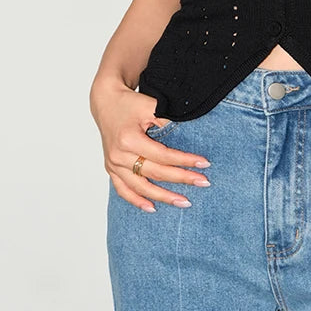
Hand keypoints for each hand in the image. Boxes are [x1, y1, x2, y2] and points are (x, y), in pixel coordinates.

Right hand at [90, 79, 212, 211]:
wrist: (106, 102)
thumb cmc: (129, 103)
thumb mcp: (151, 106)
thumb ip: (167, 122)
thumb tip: (190, 136)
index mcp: (129, 139)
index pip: (163, 155)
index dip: (185, 161)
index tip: (204, 164)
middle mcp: (119, 155)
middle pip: (155, 173)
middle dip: (181, 179)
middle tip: (203, 182)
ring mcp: (113, 164)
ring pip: (141, 187)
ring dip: (163, 196)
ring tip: (184, 202)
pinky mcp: (111, 168)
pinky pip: (123, 190)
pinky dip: (137, 200)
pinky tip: (152, 208)